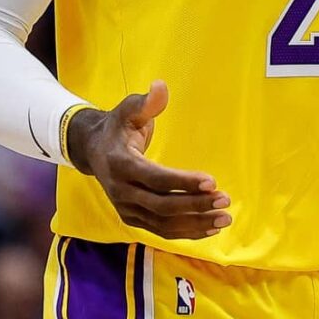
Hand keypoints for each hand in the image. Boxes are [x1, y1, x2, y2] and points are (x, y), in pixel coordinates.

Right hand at [65, 80, 231, 239]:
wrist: (93, 149)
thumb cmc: (118, 126)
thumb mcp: (128, 109)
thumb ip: (146, 102)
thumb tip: (161, 86)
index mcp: (120, 164)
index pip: (155, 178)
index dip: (183, 182)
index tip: (213, 182)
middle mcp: (121, 191)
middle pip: (162, 206)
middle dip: (196, 205)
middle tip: (225, 201)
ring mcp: (125, 208)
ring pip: (163, 224)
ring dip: (195, 224)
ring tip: (224, 218)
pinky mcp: (132, 219)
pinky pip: (160, 231)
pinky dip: (185, 232)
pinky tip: (209, 228)